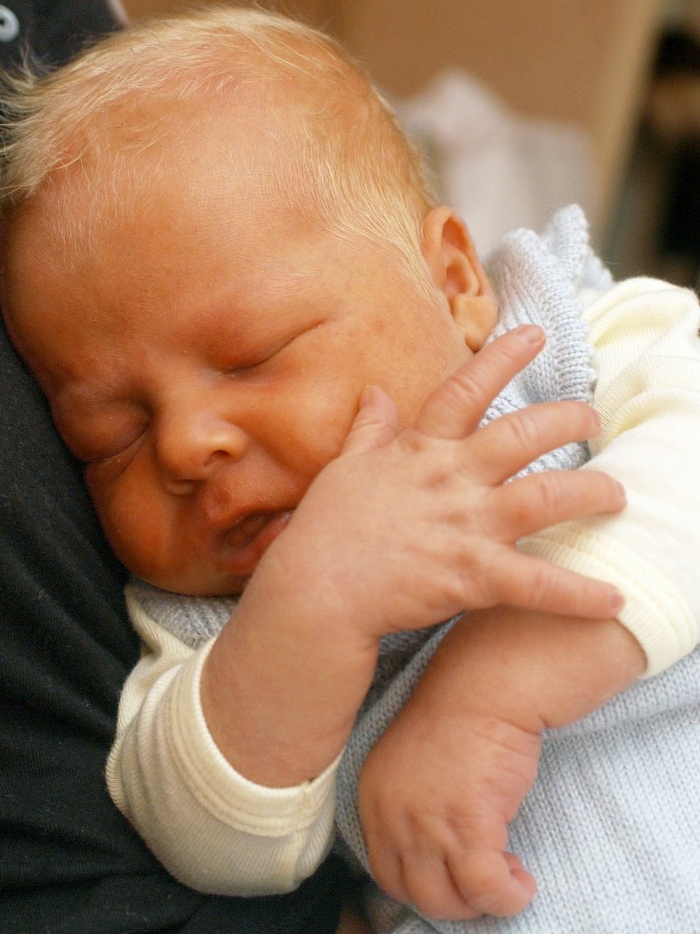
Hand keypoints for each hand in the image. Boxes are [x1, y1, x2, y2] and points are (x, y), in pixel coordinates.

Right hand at [273, 324, 625, 648]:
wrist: (315, 594)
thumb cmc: (325, 533)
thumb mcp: (344, 468)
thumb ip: (369, 430)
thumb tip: (376, 393)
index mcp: (420, 451)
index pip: (465, 390)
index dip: (502, 357)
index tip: (536, 335)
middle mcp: (450, 479)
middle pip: (524, 435)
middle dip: (567, 421)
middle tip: (593, 419)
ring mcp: (464, 526)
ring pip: (546, 497)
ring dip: (590, 492)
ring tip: (618, 494)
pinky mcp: (472, 576)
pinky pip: (537, 583)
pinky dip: (577, 593)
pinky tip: (613, 598)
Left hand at [359, 689, 540, 919]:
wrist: (487, 688)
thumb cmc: (463, 719)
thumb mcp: (416, 767)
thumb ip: (413, 809)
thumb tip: (437, 855)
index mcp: (373, 799)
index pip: (386, 873)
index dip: (426, 885)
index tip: (456, 876)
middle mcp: (391, 817)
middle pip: (415, 895)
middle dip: (455, 901)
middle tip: (485, 880)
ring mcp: (426, 825)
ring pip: (447, 902)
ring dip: (481, 902)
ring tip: (507, 878)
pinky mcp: (468, 827)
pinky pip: (485, 890)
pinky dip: (507, 897)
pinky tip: (522, 882)